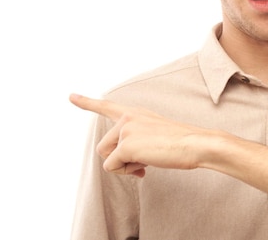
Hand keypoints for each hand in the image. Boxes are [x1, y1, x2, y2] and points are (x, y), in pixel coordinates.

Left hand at [69, 93, 208, 176]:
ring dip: (124, 166)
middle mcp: (127, 117)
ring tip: (148, 160)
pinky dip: (128, 172)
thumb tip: (119, 161)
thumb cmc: (182, 144)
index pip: (107, 106)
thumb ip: (135, 139)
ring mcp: (125, 129)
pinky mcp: (125, 144)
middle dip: (119, 159)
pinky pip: (113, 168)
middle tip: (145, 160)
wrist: (197, 144)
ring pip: (107, 157)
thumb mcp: (155, 135)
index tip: (71, 96)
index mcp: (136, 113)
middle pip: (104, 147)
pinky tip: (147, 164)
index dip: (87, 102)